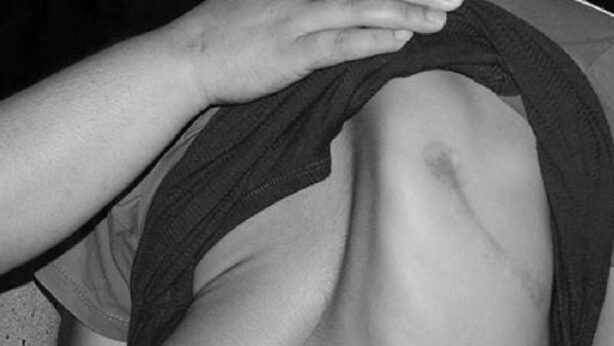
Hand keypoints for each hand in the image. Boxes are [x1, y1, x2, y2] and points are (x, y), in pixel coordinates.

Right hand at [162, 0, 463, 103]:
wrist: (186, 57)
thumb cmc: (224, 33)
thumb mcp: (261, 4)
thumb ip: (298, 5)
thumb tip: (334, 11)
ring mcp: (296, 20)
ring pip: (361, 10)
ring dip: (405, 11)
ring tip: (442, 17)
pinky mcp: (290, 52)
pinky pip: (339, 44)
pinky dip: (371, 40)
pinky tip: (401, 39)